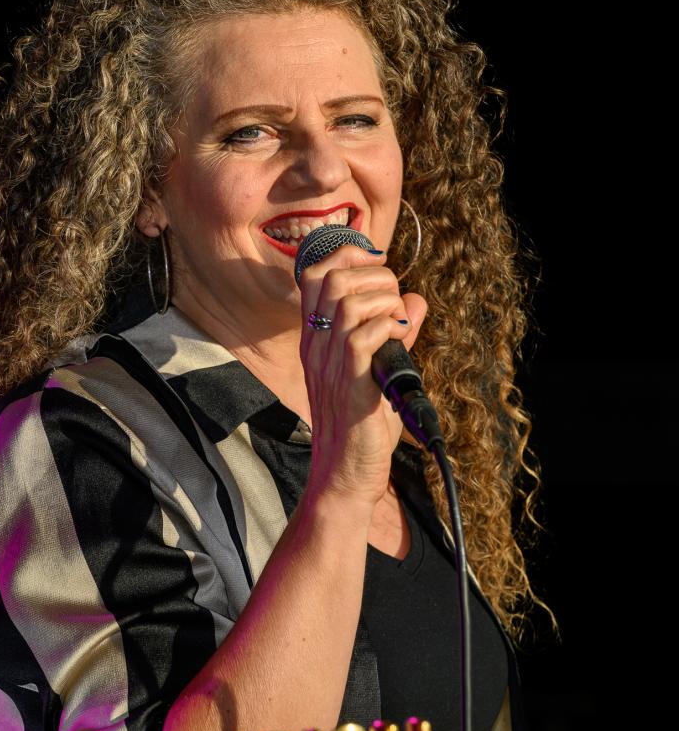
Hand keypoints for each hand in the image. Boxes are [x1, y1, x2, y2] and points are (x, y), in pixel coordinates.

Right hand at [298, 244, 427, 511]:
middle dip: (375, 276)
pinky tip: (401, 341)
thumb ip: (394, 334)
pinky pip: (362, 337)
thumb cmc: (361, 426)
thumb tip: (416, 301)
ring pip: (348, 302)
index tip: (379, 266)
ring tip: (400, 324)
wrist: (345, 475)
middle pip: (332, 278)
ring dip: (385, 302)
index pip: (315, 273)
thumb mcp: (377, 370)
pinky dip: (389, 328)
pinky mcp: (350, 385)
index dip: (348, 255)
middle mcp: (317, 346)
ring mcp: (330, 365)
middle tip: (396, 301)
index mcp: (317, 338)